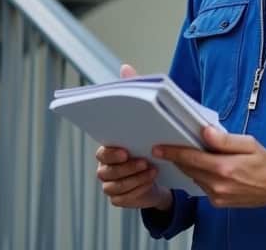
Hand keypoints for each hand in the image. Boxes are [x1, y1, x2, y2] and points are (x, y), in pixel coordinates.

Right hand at [93, 64, 172, 210]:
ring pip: (116, 186)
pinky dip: (138, 191)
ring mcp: (111, 184)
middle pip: (106, 170)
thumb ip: (134, 91)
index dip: (111, 152)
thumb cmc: (150, 141)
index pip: (102, 151)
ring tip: (152, 170)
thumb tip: (125, 67)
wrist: (163, 172)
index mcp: (108, 147)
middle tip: (143, 161)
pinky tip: (151, 182)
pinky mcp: (120, 198)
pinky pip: (124, 198)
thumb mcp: (147, 116)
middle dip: (125, 168)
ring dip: (135, 179)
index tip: (125, 150)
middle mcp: (106, 167)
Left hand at [153, 126, 265, 207]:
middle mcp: (218, 185)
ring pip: (194, 178)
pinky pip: (202, 186)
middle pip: (189, 169)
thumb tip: (206, 132)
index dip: (172, 152)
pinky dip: (199, 176)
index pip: (191, 158)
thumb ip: (225, 139)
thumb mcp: (248, 143)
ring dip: (189, 167)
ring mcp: (218, 196)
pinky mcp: (219, 203)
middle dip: (178, 158)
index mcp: (224, 168)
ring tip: (189, 155)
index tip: (159, 148)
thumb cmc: (264, 162)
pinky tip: (205, 167)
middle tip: (167, 147)